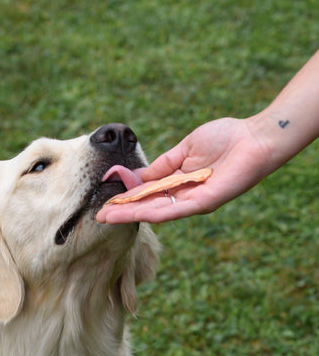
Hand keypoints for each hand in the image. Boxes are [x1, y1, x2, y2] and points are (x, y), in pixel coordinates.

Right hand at [96, 117, 274, 223]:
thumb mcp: (185, 148)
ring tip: (109, 218)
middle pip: (148, 207)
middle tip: (99, 217)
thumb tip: (139, 175)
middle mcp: (185, 197)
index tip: (106, 201)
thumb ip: (163, 164)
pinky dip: (155, 212)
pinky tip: (138, 214)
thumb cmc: (226, 137)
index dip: (126, 198)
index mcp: (179, 183)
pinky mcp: (206, 202)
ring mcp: (194, 202)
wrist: (256, 138)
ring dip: (132, 216)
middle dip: (123, 212)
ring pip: (157, 212)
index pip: (147, 194)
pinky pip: (176, 210)